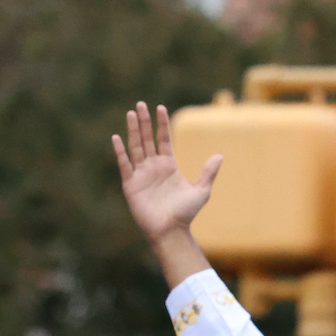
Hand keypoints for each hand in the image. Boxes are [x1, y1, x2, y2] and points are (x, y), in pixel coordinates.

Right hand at [112, 101, 218, 243]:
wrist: (171, 231)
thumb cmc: (186, 214)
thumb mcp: (201, 190)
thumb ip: (208, 172)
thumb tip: (220, 155)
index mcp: (168, 166)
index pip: (163, 139)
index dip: (162, 124)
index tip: (160, 108)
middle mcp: (153, 167)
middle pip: (147, 139)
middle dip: (144, 121)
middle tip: (140, 104)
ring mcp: (141, 175)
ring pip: (136, 147)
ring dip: (133, 130)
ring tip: (130, 113)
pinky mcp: (131, 184)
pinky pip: (125, 165)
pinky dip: (120, 152)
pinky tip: (116, 137)